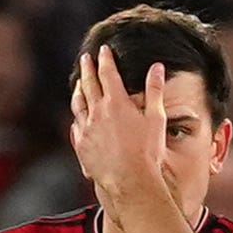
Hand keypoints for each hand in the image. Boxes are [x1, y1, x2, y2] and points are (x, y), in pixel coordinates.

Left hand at [69, 46, 167, 205]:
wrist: (130, 181)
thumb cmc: (147, 152)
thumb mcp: (156, 118)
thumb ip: (155, 90)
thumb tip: (156, 67)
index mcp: (117, 102)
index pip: (108, 73)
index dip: (105, 60)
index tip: (103, 50)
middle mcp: (97, 113)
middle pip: (89, 85)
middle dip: (87, 69)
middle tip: (86, 59)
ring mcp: (86, 130)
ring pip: (78, 104)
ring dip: (78, 91)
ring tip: (78, 83)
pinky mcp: (81, 146)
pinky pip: (76, 126)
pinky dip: (77, 116)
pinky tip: (78, 116)